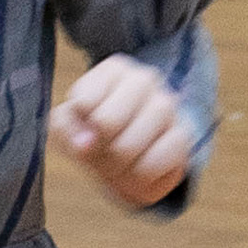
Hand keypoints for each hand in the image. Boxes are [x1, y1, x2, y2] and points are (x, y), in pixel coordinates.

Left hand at [49, 54, 194, 209]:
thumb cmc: (94, 132)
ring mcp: (166, 106)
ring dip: (116, 168)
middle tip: (101, 155)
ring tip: (118, 167)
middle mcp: (143, 80)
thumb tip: (85, 144)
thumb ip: (65, 129)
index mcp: (113, 70)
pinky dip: (139, 177)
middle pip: (107, 123)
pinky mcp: (182, 135)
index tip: (86, 130)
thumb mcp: (68, 125)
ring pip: (129, 146)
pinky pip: (154, 163)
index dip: (78, 127)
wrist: (130, 154)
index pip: (84, 102)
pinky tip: (138, 172)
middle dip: (97, 149)